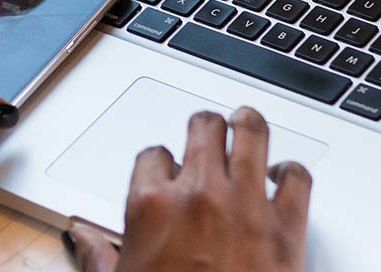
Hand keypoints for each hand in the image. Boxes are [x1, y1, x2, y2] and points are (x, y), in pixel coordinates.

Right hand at [66, 108, 310, 271]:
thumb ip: (99, 256)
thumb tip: (83, 239)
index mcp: (152, 206)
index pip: (153, 156)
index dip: (162, 162)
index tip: (167, 170)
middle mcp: (198, 195)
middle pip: (204, 127)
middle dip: (205, 128)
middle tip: (209, 133)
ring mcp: (245, 205)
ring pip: (251, 133)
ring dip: (248, 126)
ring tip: (247, 124)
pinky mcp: (286, 226)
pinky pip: (297, 177)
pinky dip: (292, 171)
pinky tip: (284, 174)